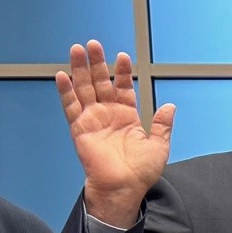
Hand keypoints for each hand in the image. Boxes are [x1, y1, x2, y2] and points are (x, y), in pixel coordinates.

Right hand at [61, 39, 175, 228]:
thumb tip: (170, 106)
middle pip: (100, 82)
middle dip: (97, 63)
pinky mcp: (79, 128)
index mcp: (127, 116)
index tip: (122, 57)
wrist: (124, 188)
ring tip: (77, 49)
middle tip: (93, 44)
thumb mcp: (159, 146)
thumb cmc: (141, 172)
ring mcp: (93, 120)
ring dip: (80, 69)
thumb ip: (162, 125)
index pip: (123, 87)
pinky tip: (61, 75)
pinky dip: (65, 92)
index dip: (122, 72)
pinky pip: (71, 107)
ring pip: (84, 89)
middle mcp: (108, 114)